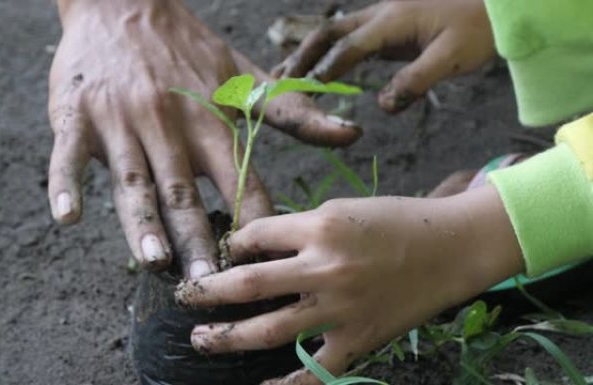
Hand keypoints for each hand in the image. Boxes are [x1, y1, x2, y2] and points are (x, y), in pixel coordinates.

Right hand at [47, 0, 360, 277]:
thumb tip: (352, 134)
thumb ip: (294, 111)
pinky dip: (65, 185)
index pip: (238, 177)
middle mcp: (167, 122)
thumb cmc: (187, 49)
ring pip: (132, 178)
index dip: (253, 219)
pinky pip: (68, 155)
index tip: (264, 261)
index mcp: (209, 118)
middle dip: (197, 239)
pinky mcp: (76, 116)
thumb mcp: (243, 75)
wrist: (122, 3)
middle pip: (183, 191)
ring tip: (153, 259)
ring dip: (141, 221)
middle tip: (209, 283)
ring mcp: (119, 121)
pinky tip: (68, 218)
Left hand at [176, 185, 523, 383]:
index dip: (231, 246)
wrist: (453, 247)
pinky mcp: (360, 338)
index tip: (224, 254)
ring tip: (201, 341)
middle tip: (184, 297)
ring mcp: (340, 308)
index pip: (254, 236)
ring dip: (227, 338)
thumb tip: (259, 248)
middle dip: (206, 293)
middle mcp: (324, 268)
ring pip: (269, 330)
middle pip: (247, 284)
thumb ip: (300, 228)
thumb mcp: (343, 208)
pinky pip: (316, 370)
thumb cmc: (398, 220)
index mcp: (319, 226)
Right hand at [273, 0, 495, 112]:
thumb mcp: (451, 59)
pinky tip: (325, 70)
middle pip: (330, 32)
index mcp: (391, 22)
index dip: (324, 71)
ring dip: (313, 52)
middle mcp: (381, 15)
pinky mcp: (391, 27)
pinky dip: (332, 53)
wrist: (501, 6)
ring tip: (292, 76)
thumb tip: (382, 106)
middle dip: (303, 55)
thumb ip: (415, 81)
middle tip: (282, 80)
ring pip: (337, 32)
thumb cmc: (479, 30)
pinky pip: (352, 38)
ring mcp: (385, 19)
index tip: (303, 93)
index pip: (347, 49)